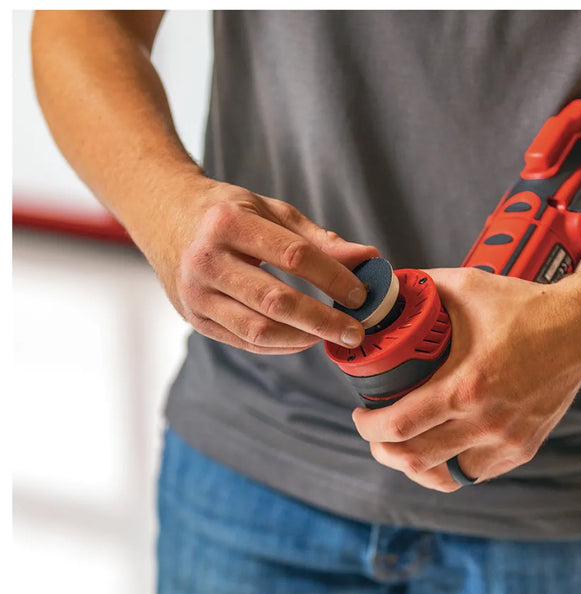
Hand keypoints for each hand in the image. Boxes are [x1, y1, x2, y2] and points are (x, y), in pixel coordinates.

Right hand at [149, 177, 377, 353]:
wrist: (163, 217)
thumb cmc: (224, 213)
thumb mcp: (270, 211)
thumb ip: (318, 239)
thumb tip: (367, 258)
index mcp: (228, 224)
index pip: (294, 256)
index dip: (333, 278)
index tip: (360, 293)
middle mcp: (207, 260)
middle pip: (277, 301)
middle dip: (324, 320)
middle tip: (355, 332)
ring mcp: (196, 294)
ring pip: (259, 330)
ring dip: (303, 339)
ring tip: (331, 336)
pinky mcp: (194, 318)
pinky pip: (245, 341)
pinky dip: (280, 345)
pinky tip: (303, 339)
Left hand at [352, 267, 580, 490]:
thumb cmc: (522, 306)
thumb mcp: (466, 286)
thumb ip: (419, 289)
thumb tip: (384, 292)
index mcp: (466, 385)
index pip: (399, 425)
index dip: (369, 426)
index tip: (360, 415)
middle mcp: (487, 421)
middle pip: (414, 459)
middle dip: (383, 449)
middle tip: (375, 431)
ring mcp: (507, 440)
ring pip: (444, 476)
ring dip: (414, 464)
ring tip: (404, 445)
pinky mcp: (522, 448)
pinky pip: (474, 473)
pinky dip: (450, 466)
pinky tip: (440, 449)